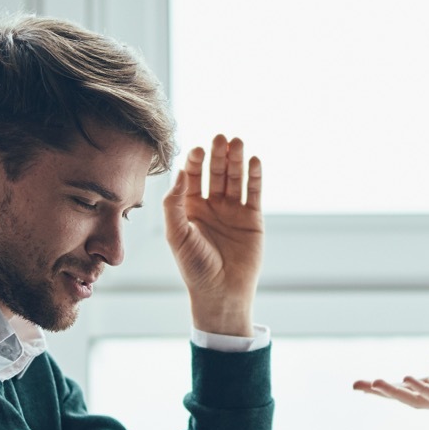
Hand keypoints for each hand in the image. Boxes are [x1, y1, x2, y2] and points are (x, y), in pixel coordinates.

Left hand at [163, 135, 263, 335]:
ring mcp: (232, 210)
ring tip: (238, 142)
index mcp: (189, 208)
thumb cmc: (195, 268)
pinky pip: (253, 192)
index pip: (192, 177)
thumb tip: (179, 173)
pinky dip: (254, 176)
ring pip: (235, 178)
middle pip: (215, 173)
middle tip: (220, 137)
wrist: (222, 292)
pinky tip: (254, 161)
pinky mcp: (252, 218)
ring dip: (236, 160)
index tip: (197, 150)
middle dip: (217, 155)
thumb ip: (174, 204)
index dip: (194, 162)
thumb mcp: (177, 235)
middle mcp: (211, 205)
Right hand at [354, 344, 428, 429]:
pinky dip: (423, 388)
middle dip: (381, 392)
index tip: (361, 383)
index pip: (408, 388)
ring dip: (395, 392)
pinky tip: (408, 379)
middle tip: (356, 385)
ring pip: (418, 399)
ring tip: (374, 383)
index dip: (386, 386)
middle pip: (406, 396)